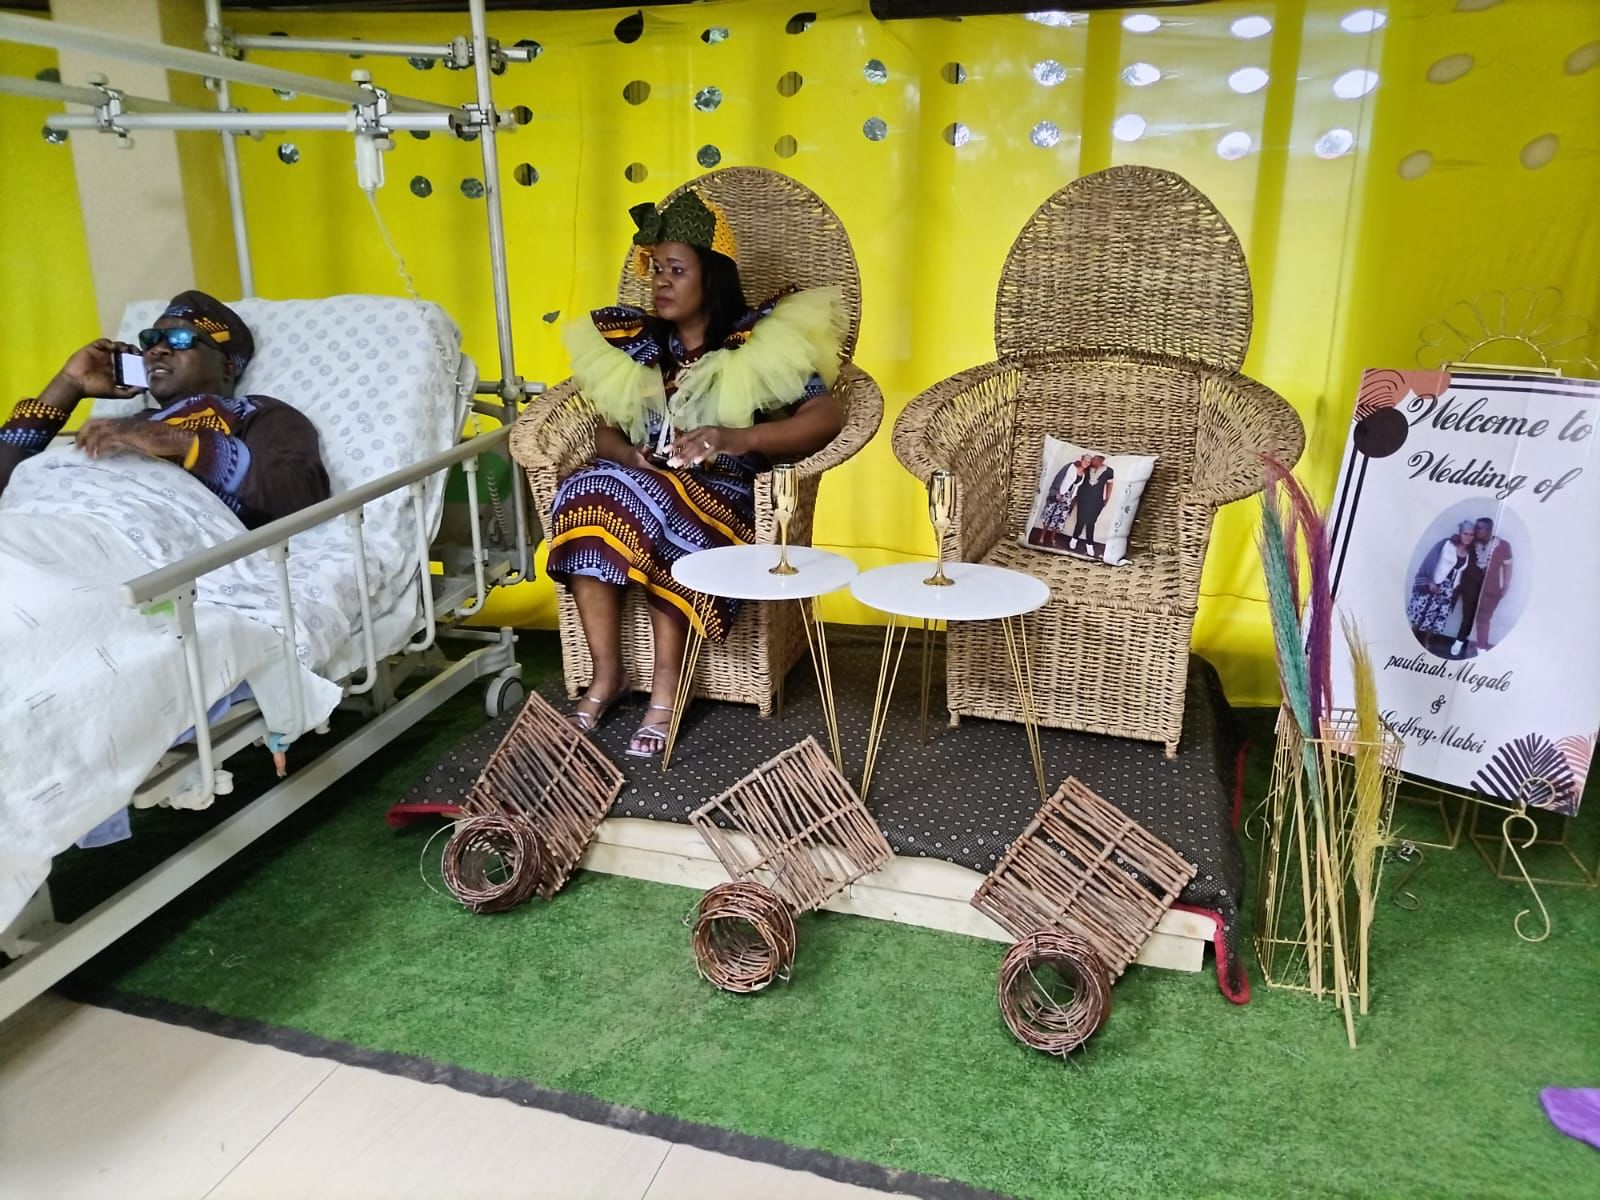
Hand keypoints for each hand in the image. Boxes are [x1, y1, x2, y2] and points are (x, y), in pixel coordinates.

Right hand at [59, 338, 144, 401]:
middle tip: (137, 353)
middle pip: (125, 351)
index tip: (144, 360)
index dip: (137, 359)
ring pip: (116, 345)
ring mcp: (102, 354)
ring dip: (123, 345)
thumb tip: (143, 390)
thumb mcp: (115, 393)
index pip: (130, 361)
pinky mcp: (93, 348)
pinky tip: (113, 348)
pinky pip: (103, 341)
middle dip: (133, 350)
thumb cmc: (94, 389)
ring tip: (127, 350)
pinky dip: (110, 342)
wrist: (76, 384)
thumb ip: (129, 392)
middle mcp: (111, 360)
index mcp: (117, 370)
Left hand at [75, 417, 192, 461]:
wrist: (181, 434)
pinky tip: (94, 456)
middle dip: (83, 435)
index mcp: (129, 420)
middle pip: (95, 423)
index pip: (103, 421)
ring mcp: (125, 427)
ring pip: (97, 431)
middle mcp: (124, 421)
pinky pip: (106, 440)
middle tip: (77, 447)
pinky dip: (97, 448)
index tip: (84, 440)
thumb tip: (135, 443)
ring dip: (87, 442)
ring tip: (82, 453)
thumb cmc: (171, 436)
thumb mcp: (153, 434)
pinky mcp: (127, 435)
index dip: (91, 430)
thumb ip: (141, 436)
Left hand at [670, 426, 749, 467]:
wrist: (746, 437)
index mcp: (702, 430)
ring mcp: (714, 436)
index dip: (674, 444)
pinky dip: (703, 455)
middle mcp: (706, 431)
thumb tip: (688, 455)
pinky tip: (696, 462)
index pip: (685, 437)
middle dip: (678, 453)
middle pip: (689, 442)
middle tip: (669, 463)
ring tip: (677, 464)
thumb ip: (700, 446)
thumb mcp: (711, 441)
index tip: (664, 451)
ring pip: (697, 446)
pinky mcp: (722, 442)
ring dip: (686, 456)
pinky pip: (710, 449)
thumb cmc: (729, 441)